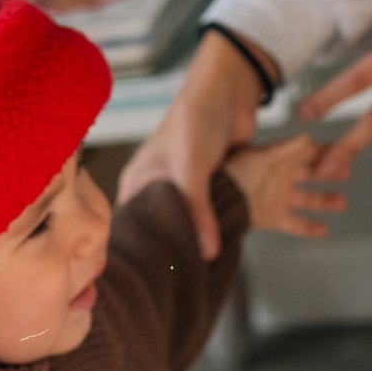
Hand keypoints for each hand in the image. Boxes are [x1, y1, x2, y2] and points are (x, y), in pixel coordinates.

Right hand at [118, 29, 279, 259]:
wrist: (227, 87)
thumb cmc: (194, 120)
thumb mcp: (190, 168)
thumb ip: (198, 210)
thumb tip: (208, 253)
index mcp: (141, 184)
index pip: (135, 228)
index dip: (144, 252)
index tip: (154, 280)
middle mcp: (160, 189)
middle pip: (166, 231)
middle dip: (178, 254)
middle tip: (188, 283)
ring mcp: (188, 188)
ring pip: (197, 224)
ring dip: (209, 241)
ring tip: (215, 274)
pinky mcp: (215, 184)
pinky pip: (220, 212)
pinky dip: (228, 225)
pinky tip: (236, 247)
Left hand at [224, 135, 345, 238]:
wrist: (215, 199)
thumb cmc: (231, 172)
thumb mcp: (261, 157)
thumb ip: (286, 149)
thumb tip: (307, 137)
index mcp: (279, 159)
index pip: (308, 153)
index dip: (326, 151)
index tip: (344, 150)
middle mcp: (280, 177)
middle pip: (311, 175)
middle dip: (330, 173)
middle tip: (347, 172)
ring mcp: (277, 198)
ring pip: (307, 199)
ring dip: (324, 201)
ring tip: (341, 202)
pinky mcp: (272, 217)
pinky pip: (294, 223)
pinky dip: (309, 228)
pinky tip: (323, 230)